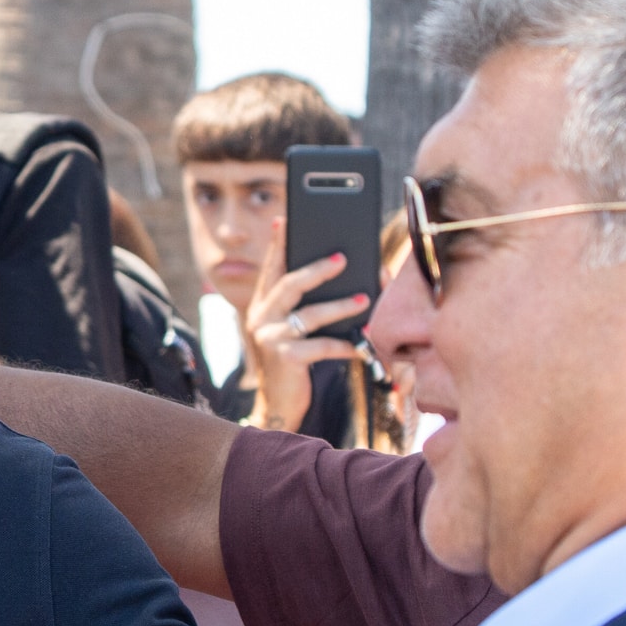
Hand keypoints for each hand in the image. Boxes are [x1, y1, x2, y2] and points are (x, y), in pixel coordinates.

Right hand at [241, 218, 367, 431]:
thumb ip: (305, 306)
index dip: (277, 245)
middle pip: (288, 284)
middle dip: (317, 269)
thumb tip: (344, 278)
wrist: (280, 404)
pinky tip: (361, 344)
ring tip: (364, 299)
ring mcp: (270, 338)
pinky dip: (344, 345)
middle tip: (342, 259)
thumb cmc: (294, 363)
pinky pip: (320, 346)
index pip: (271, 269)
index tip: (283, 220)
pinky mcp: (284, 359)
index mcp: (262, 305)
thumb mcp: (294, 330)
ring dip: (340, 306)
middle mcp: (260, 318)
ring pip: (308, 314)